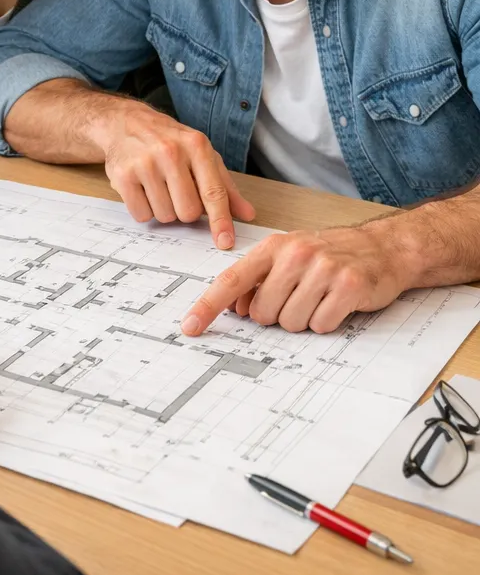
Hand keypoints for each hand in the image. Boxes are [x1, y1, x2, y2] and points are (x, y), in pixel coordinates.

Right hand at [95, 102, 254, 249]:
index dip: (221, 221)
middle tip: (177, 192)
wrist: (126, 123)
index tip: (225, 241)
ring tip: (158, 187)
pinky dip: (144, 210)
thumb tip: (247, 214)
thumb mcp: (202, 155)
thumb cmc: (169, 141)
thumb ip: (225, 186)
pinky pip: (141, 215)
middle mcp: (170, 152)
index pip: (213, 192)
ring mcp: (144, 163)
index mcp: (196, 145)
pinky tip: (143, 190)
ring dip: (164, 210)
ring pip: (165, 216)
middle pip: (188, 211)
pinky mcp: (122, 175)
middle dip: (185, 211)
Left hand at [180, 225, 410, 335]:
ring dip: (303, 320)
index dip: (208, 306)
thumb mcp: (289, 257)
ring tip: (319, 299)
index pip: (231, 280)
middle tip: (297, 299)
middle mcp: (295, 254)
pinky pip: (321, 325)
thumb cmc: (330, 254)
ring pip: (291, 322)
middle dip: (276, 316)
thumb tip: (235, 308)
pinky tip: (336, 304)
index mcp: (274, 247)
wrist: (384, 247)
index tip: (190, 326)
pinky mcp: (349, 287)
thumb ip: (259, 279)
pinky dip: (326, 323)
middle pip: (262, 312)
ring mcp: (323, 269)